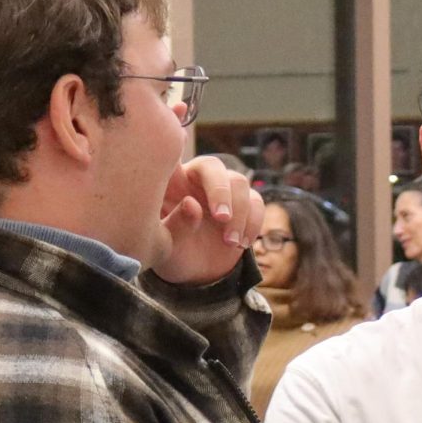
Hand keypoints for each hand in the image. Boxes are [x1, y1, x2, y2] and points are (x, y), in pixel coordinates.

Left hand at [153, 156, 263, 284]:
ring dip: (239, 213)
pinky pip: (256, 202)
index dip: (176, 147)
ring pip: (239, 182)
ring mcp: (222, 190)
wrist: (197, 274)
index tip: (181, 151)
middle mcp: (196, 180)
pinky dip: (253, 223)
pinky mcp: (244, 204)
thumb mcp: (165, 247)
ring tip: (230, 242)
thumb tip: (192, 204)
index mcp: (170, 183)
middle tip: (222, 218)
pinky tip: (242, 244)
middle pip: (212, 166)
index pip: (171, 156)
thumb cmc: (173, 255)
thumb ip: (176, 225)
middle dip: (220, 190)